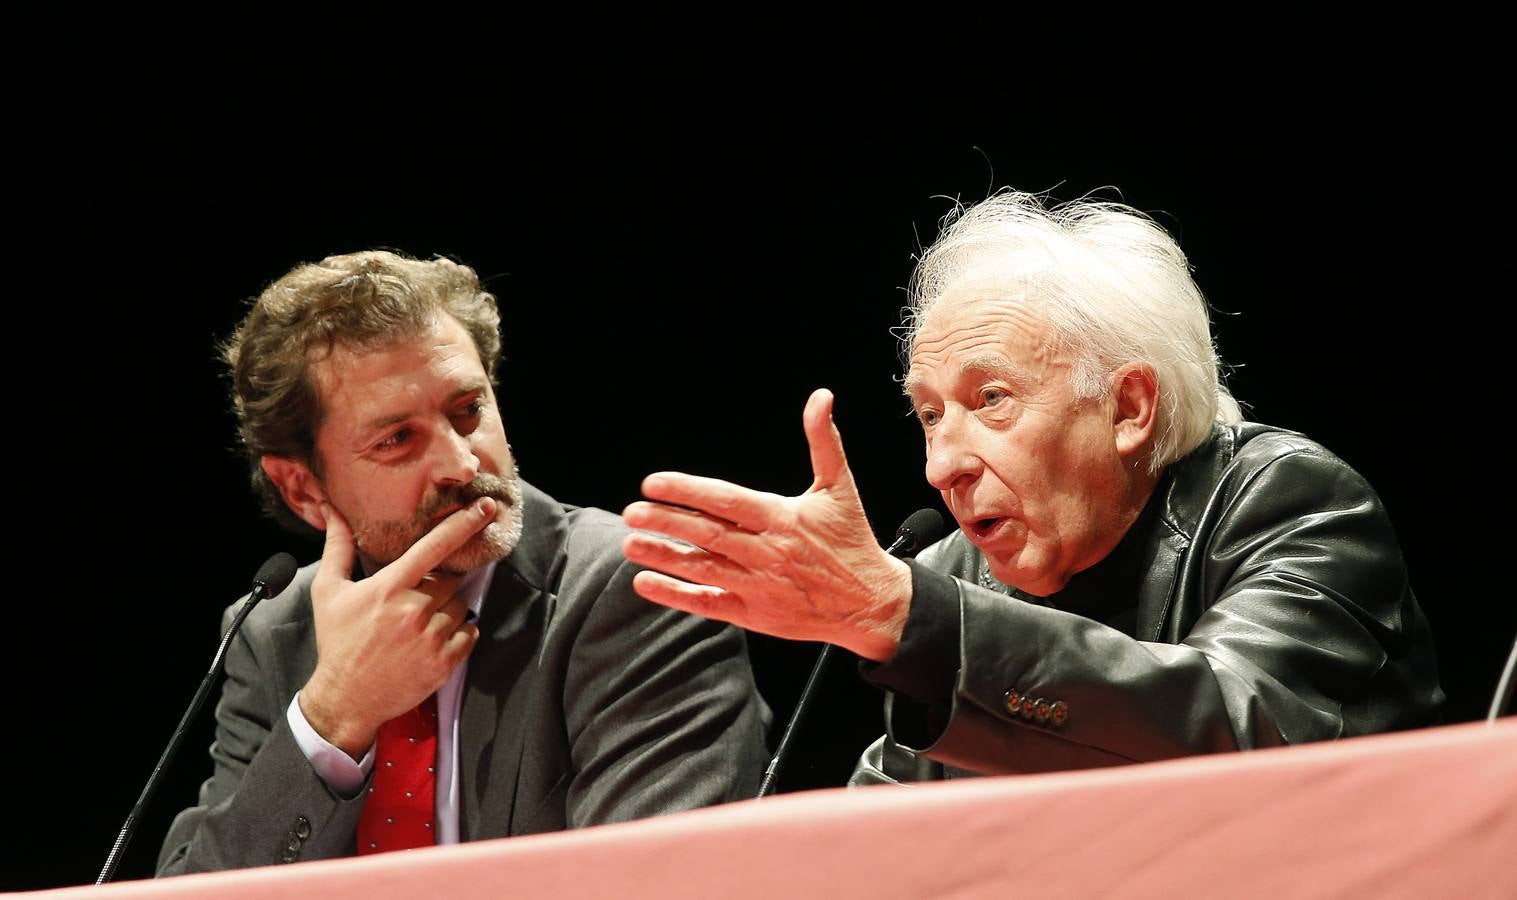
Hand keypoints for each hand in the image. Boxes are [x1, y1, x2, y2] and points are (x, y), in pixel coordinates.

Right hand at [298, 497, 495, 757]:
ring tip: (418, 626)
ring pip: (460, 606)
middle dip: (436, 586)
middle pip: (449, 580)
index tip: (486, 507)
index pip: (434, 546)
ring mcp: (432, 638)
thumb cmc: (337, 641)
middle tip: (412, 603)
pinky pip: (471, 632)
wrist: (346, 698)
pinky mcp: (446, 662)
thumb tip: (334, 513)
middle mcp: (414, 610)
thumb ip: (337, 548)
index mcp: (389, 588)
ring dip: (446, 611)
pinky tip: (433, 640)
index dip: (463, 523)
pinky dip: (459, 633)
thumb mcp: (328, 591)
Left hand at [621, 388, 911, 660]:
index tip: (653, 483)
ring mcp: (759, 586)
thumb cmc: (850, 540)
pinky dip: (675, 595)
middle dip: (667, 521)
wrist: (870, 603)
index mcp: (782, 518)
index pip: (726, 501)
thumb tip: (821, 397)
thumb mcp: (840, 487)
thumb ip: (823, 441)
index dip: (688, 491)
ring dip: (664, 556)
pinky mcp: (754, 615)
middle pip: (707, 535)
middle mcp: (767, 553)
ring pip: (702, 569)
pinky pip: (708, 604)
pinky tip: (645, 582)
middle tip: (632, 511)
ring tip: (631, 544)